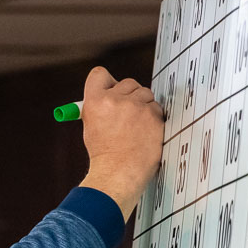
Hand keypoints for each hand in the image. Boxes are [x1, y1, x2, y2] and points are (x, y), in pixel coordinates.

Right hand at [77, 66, 164, 221]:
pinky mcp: (153, 115)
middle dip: (129, 95)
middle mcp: (115, 100)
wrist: (118, 172)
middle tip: (127, 113)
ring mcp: (136, 107)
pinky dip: (153, 118)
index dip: (107, 81)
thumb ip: (100, 106)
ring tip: (135, 127)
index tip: (112, 89)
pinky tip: (144, 133)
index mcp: (94, 101)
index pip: (100, 74)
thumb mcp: (91, 126)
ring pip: (145, 94)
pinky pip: (156, 107)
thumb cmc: (104, 153)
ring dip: (143, 106)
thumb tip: (112, 93)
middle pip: (127, 82)